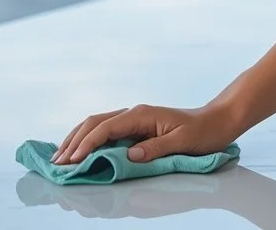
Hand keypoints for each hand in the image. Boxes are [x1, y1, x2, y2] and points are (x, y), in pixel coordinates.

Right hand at [52, 102, 240, 164]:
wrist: (217, 120)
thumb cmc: (203, 131)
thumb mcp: (182, 142)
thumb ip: (155, 148)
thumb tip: (129, 156)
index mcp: (142, 114)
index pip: (106, 128)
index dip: (87, 144)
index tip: (73, 160)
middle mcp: (134, 113)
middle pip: (94, 123)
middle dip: (74, 142)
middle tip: (58, 162)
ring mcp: (134, 119)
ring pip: (97, 124)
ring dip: (77, 139)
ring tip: (61, 156)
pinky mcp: (136, 126)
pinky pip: (106, 130)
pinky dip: (89, 139)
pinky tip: (81, 149)